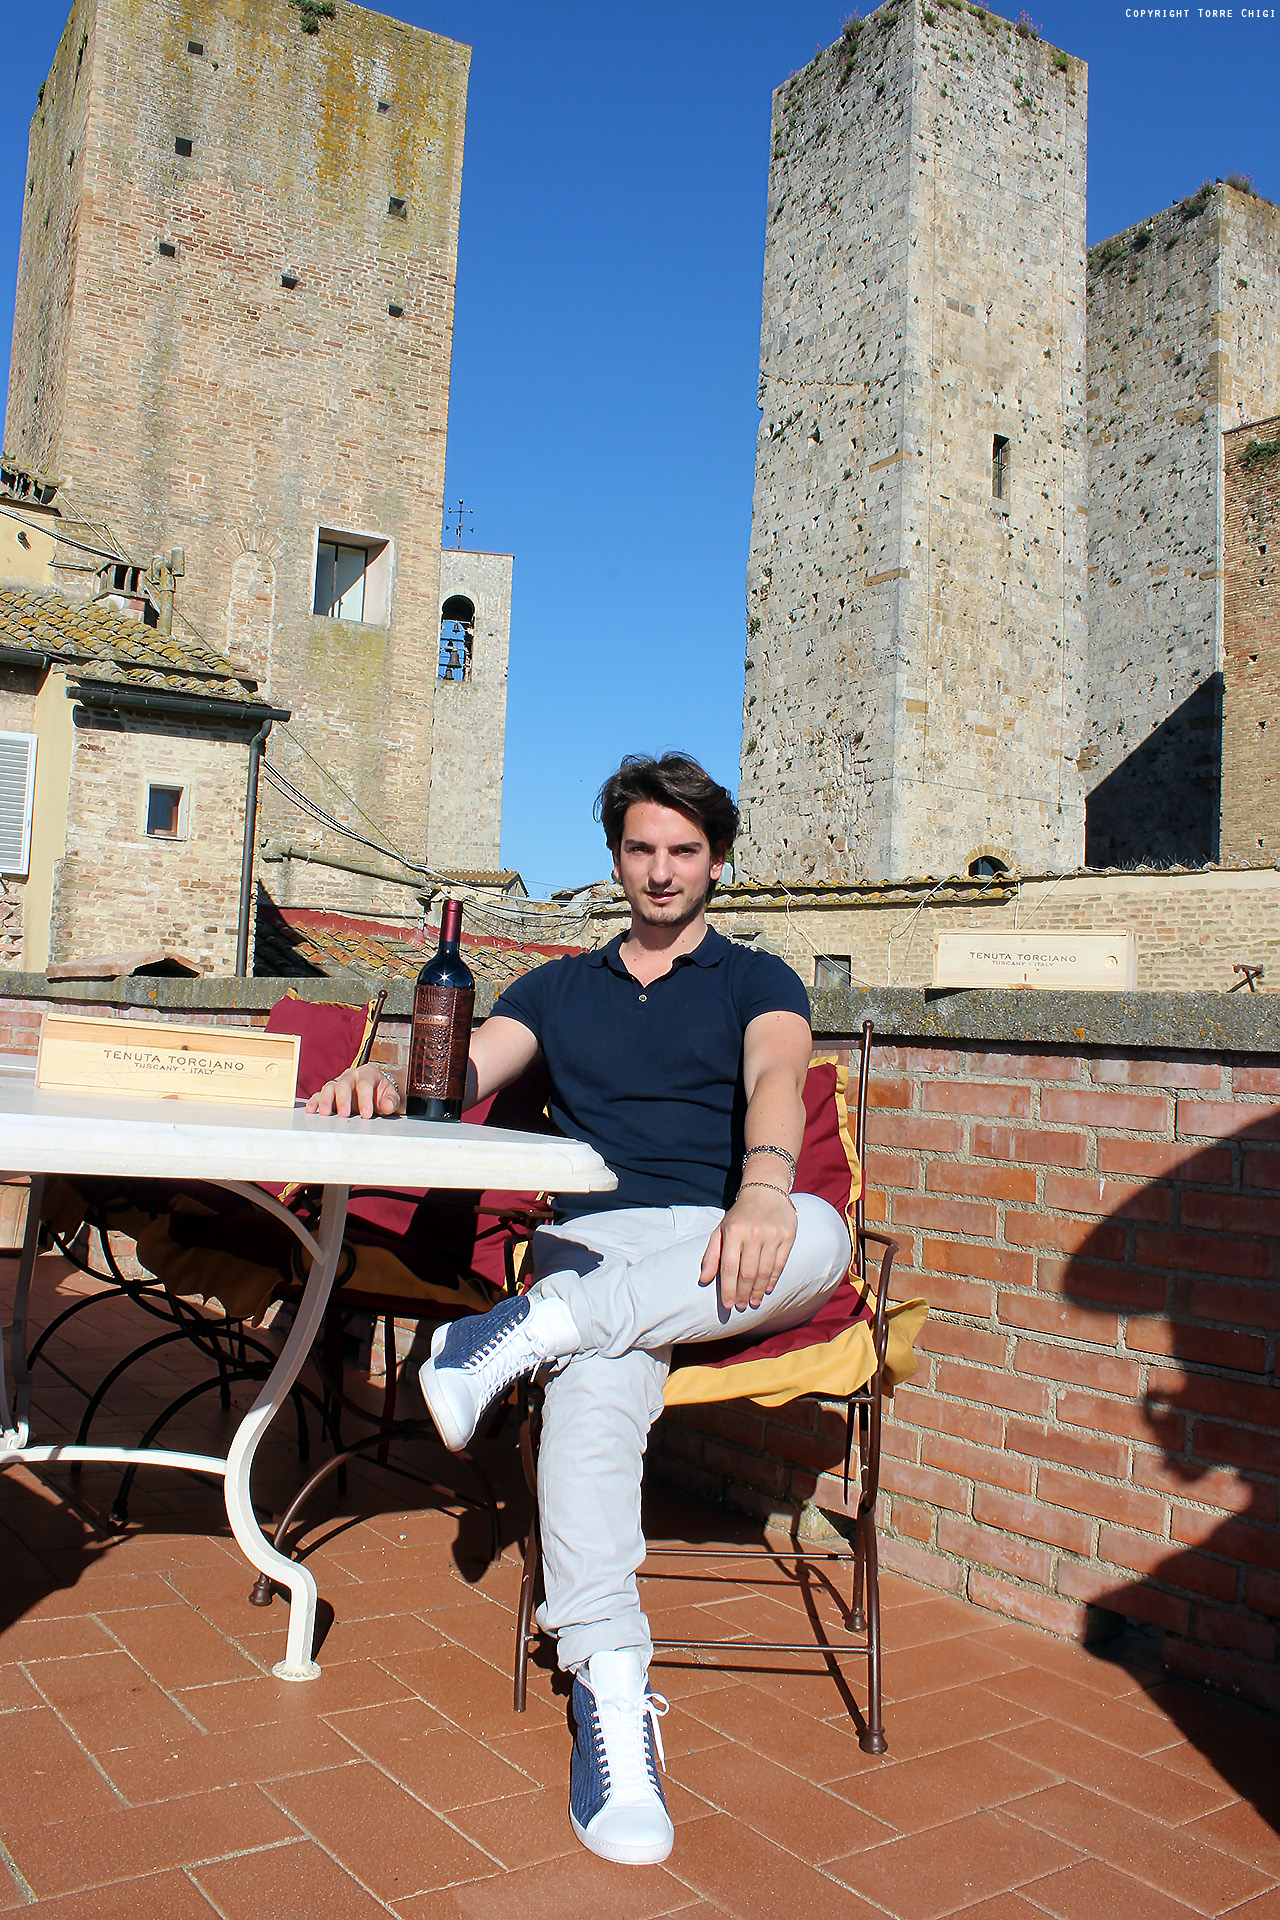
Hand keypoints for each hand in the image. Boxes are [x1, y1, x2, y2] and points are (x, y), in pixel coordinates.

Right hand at [305, 1064, 401, 1117]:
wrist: (375, 1095)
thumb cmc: (382, 1095)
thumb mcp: (391, 1097)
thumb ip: (391, 1101)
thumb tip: (387, 1105)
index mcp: (367, 1073)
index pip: (365, 1083)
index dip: (365, 1098)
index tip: (366, 1114)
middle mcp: (351, 1076)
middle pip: (344, 1084)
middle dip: (343, 1100)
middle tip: (344, 1114)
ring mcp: (338, 1083)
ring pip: (329, 1087)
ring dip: (326, 1100)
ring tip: (325, 1113)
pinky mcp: (329, 1093)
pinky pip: (319, 1095)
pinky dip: (314, 1102)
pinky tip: (311, 1110)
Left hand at [698, 1184, 797, 1312]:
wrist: (765, 1191)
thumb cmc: (740, 1215)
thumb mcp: (721, 1230)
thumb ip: (711, 1255)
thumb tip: (704, 1280)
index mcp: (734, 1232)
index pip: (730, 1268)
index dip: (728, 1289)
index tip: (728, 1305)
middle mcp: (753, 1233)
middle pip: (748, 1273)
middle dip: (743, 1294)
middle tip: (740, 1306)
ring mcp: (772, 1235)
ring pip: (765, 1272)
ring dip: (758, 1291)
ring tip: (754, 1302)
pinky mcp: (788, 1236)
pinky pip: (780, 1264)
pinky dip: (773, 1279)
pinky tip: (768, 1289)